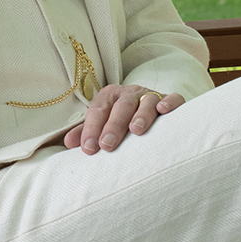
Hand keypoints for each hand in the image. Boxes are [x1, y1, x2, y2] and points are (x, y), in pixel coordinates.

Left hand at [63, 84, 184, 154]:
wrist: (151, 108)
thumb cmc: (122, 121)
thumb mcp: (102, 124)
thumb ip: (86, 132)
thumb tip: (68, 143)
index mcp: (110, 96)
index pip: (98, 110)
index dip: (92, 128)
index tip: (88, 148)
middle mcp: (130, 93)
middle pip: (121, 106)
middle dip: (113, 125)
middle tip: (107, 145)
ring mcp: (151, 96)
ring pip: (146, 101)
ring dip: (141, 115)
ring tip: (136, 131)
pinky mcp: (170, 101)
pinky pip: (172, 98)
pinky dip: (169, 103)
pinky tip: (163, 111)